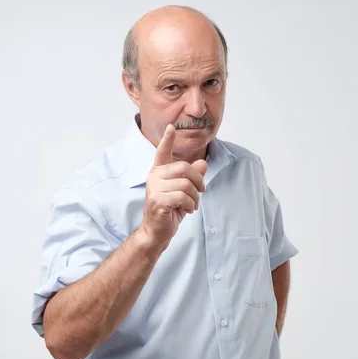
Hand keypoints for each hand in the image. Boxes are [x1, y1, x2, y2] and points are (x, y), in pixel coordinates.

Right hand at [139, 124, 207, 248]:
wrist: (158, 231)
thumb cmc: (171, 209)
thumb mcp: (185, 191)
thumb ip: (194, 177)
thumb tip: (203, 163)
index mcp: (159, 171)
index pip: (163, 151)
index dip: (167, 140)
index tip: (171, 127)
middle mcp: (154, 177)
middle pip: (184, 168)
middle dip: (198, 181)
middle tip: (201, 191)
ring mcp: (154, 189)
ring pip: (185, 184)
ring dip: (195, 197)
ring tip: (191, 205)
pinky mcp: (157, 201)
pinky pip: (182, 197)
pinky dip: (190, 205)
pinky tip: (187, 210)